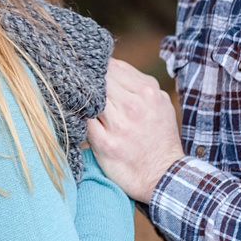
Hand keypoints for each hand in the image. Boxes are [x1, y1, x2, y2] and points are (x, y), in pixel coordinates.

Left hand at [87, 58, 185, 202]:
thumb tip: (111, 65)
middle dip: (87, 80)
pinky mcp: (105, 144)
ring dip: (82, 98)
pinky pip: (83, 121)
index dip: (97, 67)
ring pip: (89, 97)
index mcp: (147, 91)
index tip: (88, 70)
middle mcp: (133, 105)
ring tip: (77, 100)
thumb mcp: (160, 103)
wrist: (164, 175)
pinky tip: (77, 117)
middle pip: (98, 79)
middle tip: (77, 83)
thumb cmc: (160, 138)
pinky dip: (78, 116)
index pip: (112, 66)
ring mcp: (119, 125)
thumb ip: (139, 83)